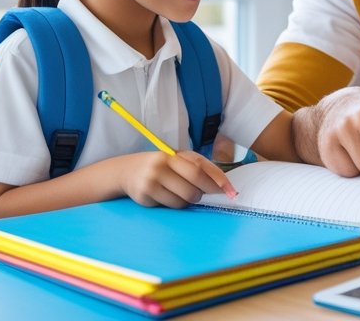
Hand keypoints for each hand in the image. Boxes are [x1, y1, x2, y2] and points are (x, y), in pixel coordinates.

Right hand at [116, 150, 236, 207]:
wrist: (128, 171)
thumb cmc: (161, 167)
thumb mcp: (177, 161)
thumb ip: (197, 168)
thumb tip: (223, 185)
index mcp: (174, 154)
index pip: (201, 167)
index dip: (218, 180)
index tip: (231, 191)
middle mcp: (162, 164)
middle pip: (194, 184)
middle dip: (205, 192)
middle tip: (203, 194)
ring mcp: (152, 179)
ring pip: (184, 198)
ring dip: (189, 200)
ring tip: (181, 192)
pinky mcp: (145, 194)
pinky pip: (171, 206)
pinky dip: (176, 204)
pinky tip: (167, 196)